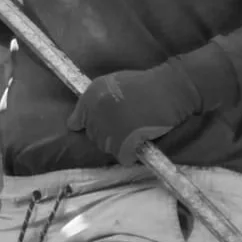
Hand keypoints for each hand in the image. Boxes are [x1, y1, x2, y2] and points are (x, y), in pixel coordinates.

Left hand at [67, 59, 203, 165]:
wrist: (168, 89)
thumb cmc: (144, 85)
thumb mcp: (111, 84)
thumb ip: (93, 101)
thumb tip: (73, 125)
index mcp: (91, 95)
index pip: (77, 122)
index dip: (91, 125)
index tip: (105, 124)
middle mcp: (95, 111)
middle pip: (94, 137)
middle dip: (108, 134)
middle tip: (127, 124)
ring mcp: (109, 127)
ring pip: (107, 148)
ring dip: (119, 145)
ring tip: (135, 132)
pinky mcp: (124, 140)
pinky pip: (122, 157)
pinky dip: (130, 154)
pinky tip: (139, 143)